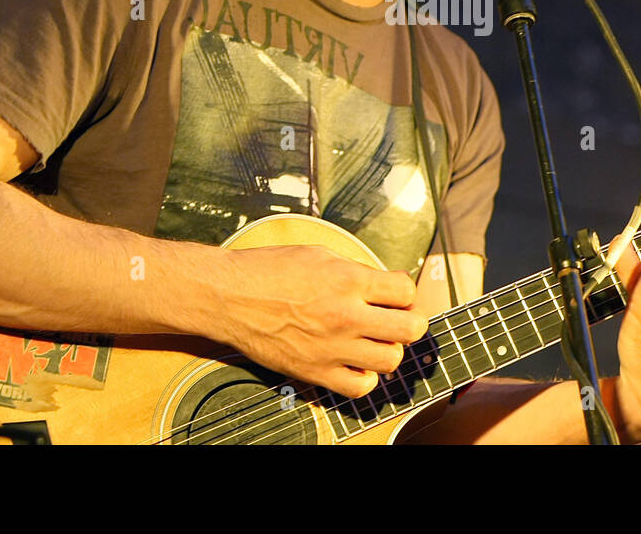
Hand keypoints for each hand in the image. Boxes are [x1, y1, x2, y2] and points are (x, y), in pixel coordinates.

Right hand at [207, 245, 429, 397]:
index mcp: (349, 279)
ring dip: (389, 350)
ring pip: (391, 360)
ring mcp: (332, 347)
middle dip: (410, 322)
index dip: (404, 292)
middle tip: (398, 319)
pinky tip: (356, 362)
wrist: (230, 296)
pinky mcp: (316, 372)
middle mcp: (346, 314)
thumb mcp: (320, 253)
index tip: (395, 294)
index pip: (406, 291)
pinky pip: (360, 387)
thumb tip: (382, 284)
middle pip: (410, 328)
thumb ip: (355, 270)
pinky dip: (365, 377)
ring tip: (376, 341)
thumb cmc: (269, 270)